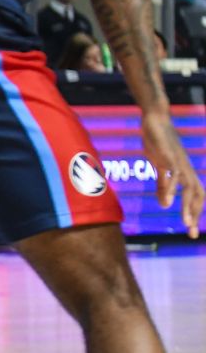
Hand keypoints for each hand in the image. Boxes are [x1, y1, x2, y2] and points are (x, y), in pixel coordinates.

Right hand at [142, 111, 203, 237]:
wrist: (155, 119)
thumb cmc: (157, 142)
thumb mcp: (159, 167)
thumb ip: (162, 186)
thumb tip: (165, 205)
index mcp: (185, 173)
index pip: (196, 197)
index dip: (195, 213)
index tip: (190, 229)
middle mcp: (186, 170)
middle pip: (197, 196)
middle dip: (195, 215)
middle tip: (191, 233)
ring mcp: (179, 164)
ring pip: (189, 189)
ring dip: (188, 207)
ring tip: (185, 222)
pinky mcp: (169, 157)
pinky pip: (173, 175)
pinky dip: (172, 189)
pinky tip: (168, 201)